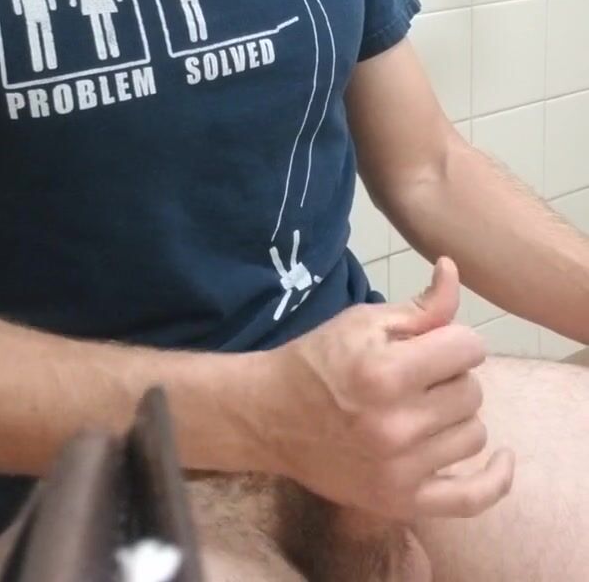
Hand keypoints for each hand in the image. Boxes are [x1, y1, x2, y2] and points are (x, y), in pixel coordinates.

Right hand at [265, 258, 514, 520]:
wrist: (269, 417)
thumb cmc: (318, 360)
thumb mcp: (363, 321)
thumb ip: (419, 307)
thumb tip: (453, 269)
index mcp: (386, 372)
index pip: (467, 347)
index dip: (453, 339)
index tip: (430, 344)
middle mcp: (397, 425)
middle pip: (472, 391)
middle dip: (450, 377)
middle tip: (415, 378)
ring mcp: (400, 470)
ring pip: (474, 434)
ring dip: (456, 417)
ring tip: (421, 409)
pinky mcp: (400, 502)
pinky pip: (472, 499)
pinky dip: (495, 479)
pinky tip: (502, 458)